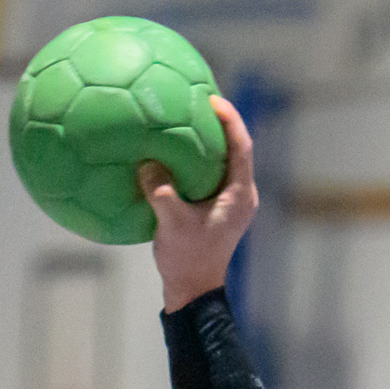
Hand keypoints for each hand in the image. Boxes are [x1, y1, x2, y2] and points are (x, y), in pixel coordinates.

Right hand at [142, 96, 261, 311]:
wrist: (193, 292)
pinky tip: (172, 148)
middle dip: (220, 122)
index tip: (212, 99)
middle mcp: (241, 195)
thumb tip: (147, 161)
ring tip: (186, 115)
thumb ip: (161, 190)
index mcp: (240, 196)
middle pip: (236, 148)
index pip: (242, 147)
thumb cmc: (187, 261)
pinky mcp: (217, 208)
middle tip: (198, 97)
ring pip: (223, 160)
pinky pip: (209, 173)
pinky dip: (195, 157)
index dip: (231, 120)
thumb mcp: (170, 224)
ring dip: (208, 139)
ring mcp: (230, 202)